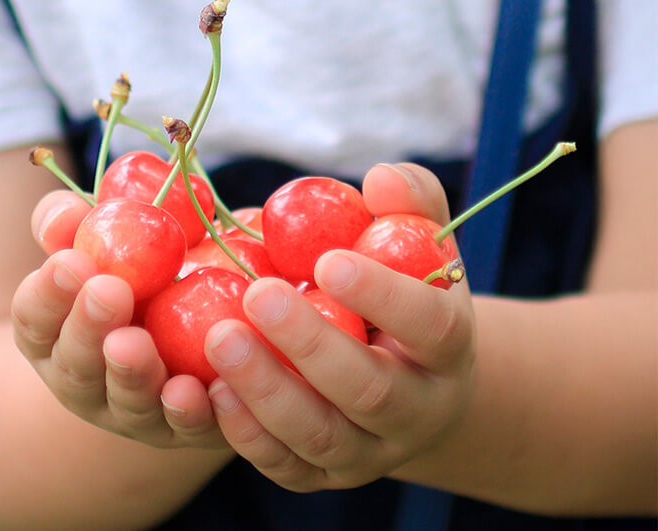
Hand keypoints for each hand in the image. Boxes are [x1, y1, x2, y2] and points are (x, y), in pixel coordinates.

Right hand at [11, 190, 226, 448]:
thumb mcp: (98, 251)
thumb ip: (74, 227)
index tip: (69, 261)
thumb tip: (67, 212)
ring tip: (135, 344)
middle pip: (77, 365)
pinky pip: (185, 427)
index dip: (47, 294)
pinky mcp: (181, 429)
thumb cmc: (133, 283)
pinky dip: (188, 412)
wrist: (185, 348)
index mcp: (55, 338)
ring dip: (130, 373)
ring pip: (127, 402)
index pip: (34, 319)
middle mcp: (86, 383)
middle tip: (107, 291)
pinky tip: (198, 388)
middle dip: (88, 328)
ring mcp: (132, 412)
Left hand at [203, 163, 475, 490]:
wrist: (405, 381)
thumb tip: (380, 178)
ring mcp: (370, 451)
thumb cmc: (405, 296)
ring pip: (322, 435)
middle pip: (369, 390)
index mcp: (448, 349)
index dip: (383, 296)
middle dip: (310, 344)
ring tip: (220, 340)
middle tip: (256, 294)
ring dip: (268, 391)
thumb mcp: (419, 248)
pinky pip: (287, 466)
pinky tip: (212, 392)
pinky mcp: (324, 474)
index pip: (430, 327)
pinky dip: (248, 435)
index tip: (327, 260)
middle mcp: (417, 411)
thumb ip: (409, 205)